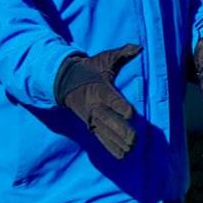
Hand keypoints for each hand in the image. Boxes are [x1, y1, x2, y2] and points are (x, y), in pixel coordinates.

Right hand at [53, 45, 139, 159]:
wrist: (65, 80)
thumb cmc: (90, 69)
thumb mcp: (105, 59)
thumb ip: (122, 54)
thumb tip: (138, 47)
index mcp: (100, 89)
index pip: (111, 99)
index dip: (120, 107)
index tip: (130, 114)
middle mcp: (95, 105)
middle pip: (108, 120)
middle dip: (121, 130)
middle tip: (134, 139)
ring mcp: (92, 116)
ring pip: (104, 132)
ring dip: (117, 142)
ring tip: (130, 151)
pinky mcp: (90, 124)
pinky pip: (100, 137)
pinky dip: (110, 147)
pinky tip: (122, 156)